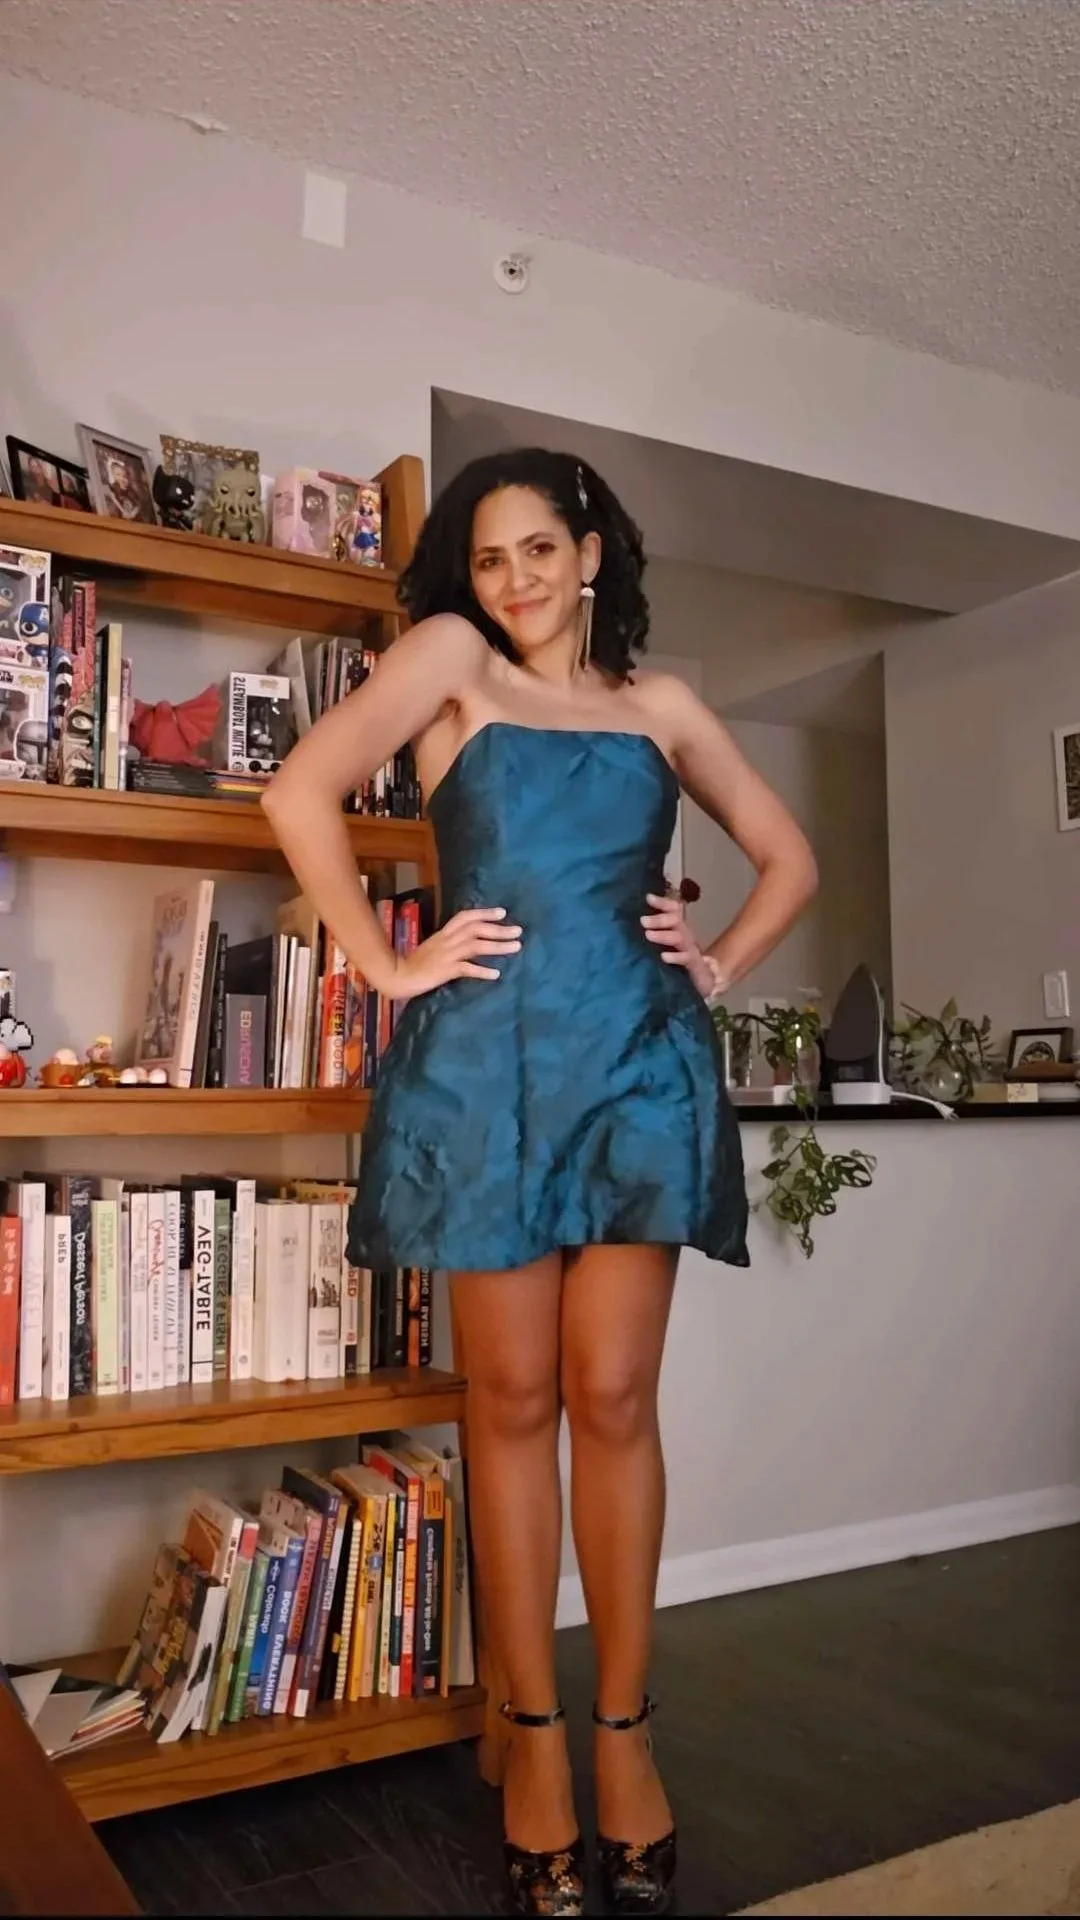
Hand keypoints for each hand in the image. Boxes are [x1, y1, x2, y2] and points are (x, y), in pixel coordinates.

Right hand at [387, 907, 522, 1001]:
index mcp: (444, 933)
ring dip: (498, 946)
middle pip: (476, 929)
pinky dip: (482, 971)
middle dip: (498, 929)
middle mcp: (447, 940)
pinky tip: (496, 974)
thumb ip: (450, 943)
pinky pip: (466, 969)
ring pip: (475, 945)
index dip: (484, 913)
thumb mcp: (434, 948)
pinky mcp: (445, 971)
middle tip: (518, 930)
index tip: (503, 912)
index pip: (465, 917)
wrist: (398, 976)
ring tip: (516, 947)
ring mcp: (446, 955)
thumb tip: (470, 941)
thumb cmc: (416, 964)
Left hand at [641, 892, 716, 998]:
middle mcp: (684, 935)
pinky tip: (664, 957)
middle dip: (659, 919)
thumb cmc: (676, 962)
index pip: (673, 910)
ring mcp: (690, 949)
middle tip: (643, 921)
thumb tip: (629, 925)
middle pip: (675, 920)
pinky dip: (675, 957)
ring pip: (678, 937)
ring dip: (663, 935)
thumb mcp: (664, 946)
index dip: (662, 902)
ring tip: (648, 935)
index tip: (648, 898)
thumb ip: (652, 935)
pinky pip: (686, 958)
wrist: (702, 981)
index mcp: (677, 928)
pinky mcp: (694, 965)